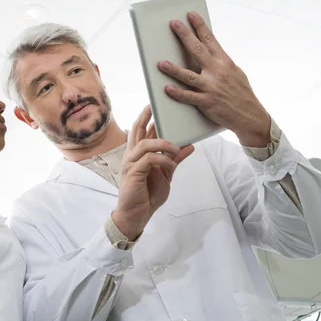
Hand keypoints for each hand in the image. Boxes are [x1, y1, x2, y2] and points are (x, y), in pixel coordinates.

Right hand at [112, 106, 194, 239]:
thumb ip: (175, 159)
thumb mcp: (166, 174)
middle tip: (153, 106)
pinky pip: (149, 159)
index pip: (141, 132)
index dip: (147, 118)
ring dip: (163, 143)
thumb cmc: (148, 194)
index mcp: (139, 155)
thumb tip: (190, 146)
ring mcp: (131, 164)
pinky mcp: (133, 173)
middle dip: (145, 117)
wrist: (137, 214)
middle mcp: (132, 156)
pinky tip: (171, 164)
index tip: (154, 106)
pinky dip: (163, 159)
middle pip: (137, 131)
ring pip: (145, 144)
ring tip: (176, 147)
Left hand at [158, 11, 270, 147]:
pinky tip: (167, 88)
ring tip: (160, 62)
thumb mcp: (234, 72)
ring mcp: (211, 87)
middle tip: (174, 24)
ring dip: (174, 69)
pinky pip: (189, 97)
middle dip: (185, 36)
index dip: (200, 26)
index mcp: (225, 62)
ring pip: (188, 75)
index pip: (210, 39)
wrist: (249, 115)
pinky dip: (178, 93)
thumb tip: (207, 51)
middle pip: (198, 51)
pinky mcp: (207, 102)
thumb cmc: (240, 93)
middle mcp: (218, 72)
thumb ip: (220, 62)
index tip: (191, 14)